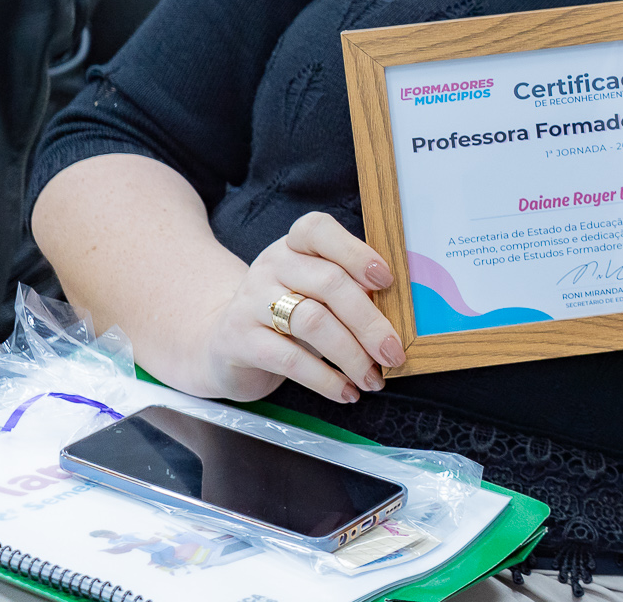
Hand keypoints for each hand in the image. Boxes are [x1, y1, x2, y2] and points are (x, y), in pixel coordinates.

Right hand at [194, 212, 406, 403]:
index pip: (319, 230)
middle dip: (369, 322)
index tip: (387, 280)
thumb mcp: (314, 291)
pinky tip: (346, 392)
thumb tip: (398, 316)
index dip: (356, 252)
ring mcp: (251, 302)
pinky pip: (290, 359)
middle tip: (393, 352)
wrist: (224, 344)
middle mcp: (271, 266)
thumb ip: (349, 290)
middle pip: (329, 283)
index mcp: (294, 245)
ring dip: (352, 355)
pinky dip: (325, 379)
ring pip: (313, 322)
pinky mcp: (239, 340)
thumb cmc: (288, 313)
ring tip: (373, 379)